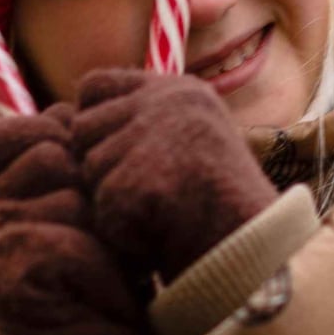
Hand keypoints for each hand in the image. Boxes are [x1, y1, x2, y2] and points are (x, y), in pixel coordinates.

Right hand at [0, 103, 150, 334]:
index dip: (67, 141)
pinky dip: (96, 262)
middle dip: (90, 180)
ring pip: (62, 190)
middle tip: (106, 227)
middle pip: (46, 150)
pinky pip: (64, 240)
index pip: (18, 127)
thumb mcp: (94, 200)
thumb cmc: (112, 269)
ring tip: (108, 257)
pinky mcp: (5, 281)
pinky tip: (102, 284)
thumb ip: (77, 152)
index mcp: (3, 184)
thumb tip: (90, 95)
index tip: (94, 183)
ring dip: (102, 223)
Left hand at [72, 68, 277, 282]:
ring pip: (88, 171)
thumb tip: (80, 118)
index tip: (113, 152)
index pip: (94, 85)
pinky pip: (101, 209)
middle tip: (147, 193)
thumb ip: (147, 123)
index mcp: (178, 91)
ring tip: (160, 214)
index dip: (92, 120)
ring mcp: (148, 139)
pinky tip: (160, 233)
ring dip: (112, 201)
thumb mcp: (193, 142)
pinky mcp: (133, 179)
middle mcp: (162, 103)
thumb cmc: (220, 206)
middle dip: (101, 166)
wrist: (253, 248)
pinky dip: (123, 231)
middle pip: (82, 129)